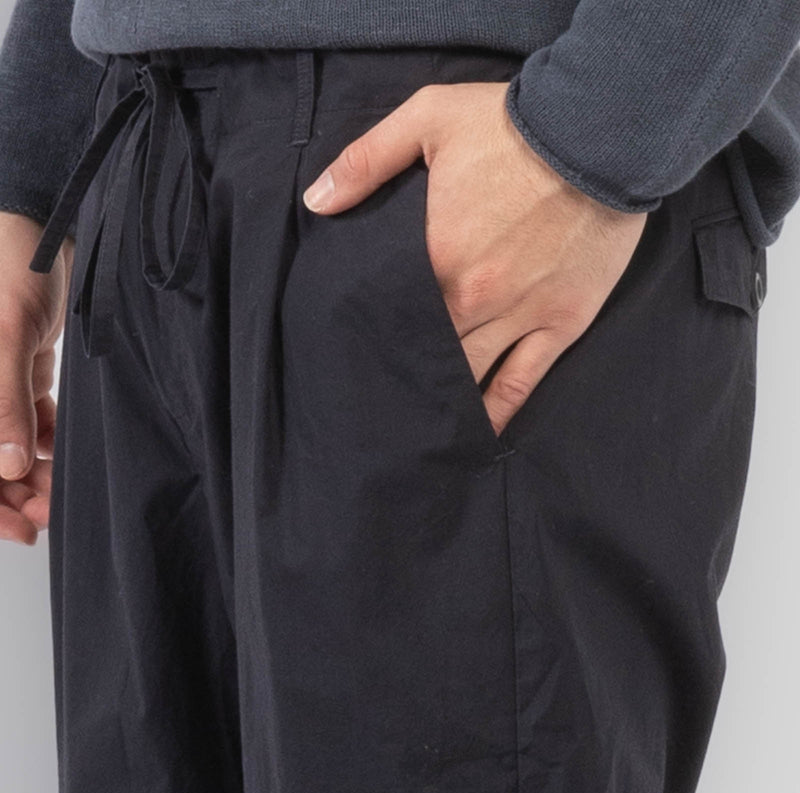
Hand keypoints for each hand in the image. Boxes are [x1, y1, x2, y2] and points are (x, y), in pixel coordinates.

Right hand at [0, 211, 72, 544]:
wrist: (44, 220)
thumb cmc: (10, 262)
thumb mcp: (4, 335)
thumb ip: (2, 402)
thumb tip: (2, 466)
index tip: (20, 530)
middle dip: (13, 494)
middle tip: (49, 514)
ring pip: (7, 446)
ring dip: (34, 473)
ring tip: (64, 491)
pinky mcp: (21, 370)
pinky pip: (30, 420)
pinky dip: (47, 440)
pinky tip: (63, 452)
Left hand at [302, 81, 648, 436]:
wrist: (602, 129)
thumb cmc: (512, 125)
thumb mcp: (428, 119)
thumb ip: (367, 160)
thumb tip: (316, 202)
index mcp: (434, 257)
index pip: (390, 312)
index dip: (371, 334)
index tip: (351, 353)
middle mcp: (472, 298)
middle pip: (426, 351)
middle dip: (402, 372)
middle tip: (377, 402)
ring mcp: (519, 316)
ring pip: (470, 374)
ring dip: (442, 401)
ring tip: (416, 427)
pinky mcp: (560, 323)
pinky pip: (522, 381)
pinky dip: (497, 412)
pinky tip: (476, 434)